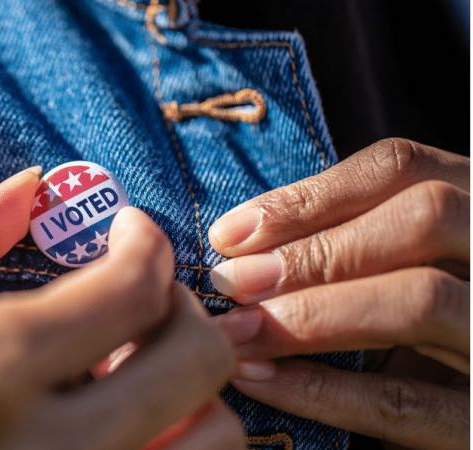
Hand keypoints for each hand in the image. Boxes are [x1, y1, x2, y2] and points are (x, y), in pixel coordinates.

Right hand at [0, 168, 243, 449]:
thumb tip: (31, 187)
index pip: (133, 287)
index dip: (148, 244)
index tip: (132, 234)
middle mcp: (49, 446)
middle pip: (199, 359)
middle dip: (184, 311)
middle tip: (143, 300)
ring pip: (216, 436)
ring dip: (192, 390)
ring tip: (135, 375)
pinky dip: (178, 437)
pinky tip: (129, 423)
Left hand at [208, 139, 468, 448]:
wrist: (463, 405)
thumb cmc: (422, 331)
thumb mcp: (399, 270)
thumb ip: (348, 245)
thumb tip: (242, 247)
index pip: (401, 168)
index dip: (308, 196)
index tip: (228, 233)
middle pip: (422, 218)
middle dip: (312, 250)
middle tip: (229, 281)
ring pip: (420, 300)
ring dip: (308, 314)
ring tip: (235, 330)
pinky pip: (406, 401)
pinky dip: (321, 389)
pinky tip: (257, 378)